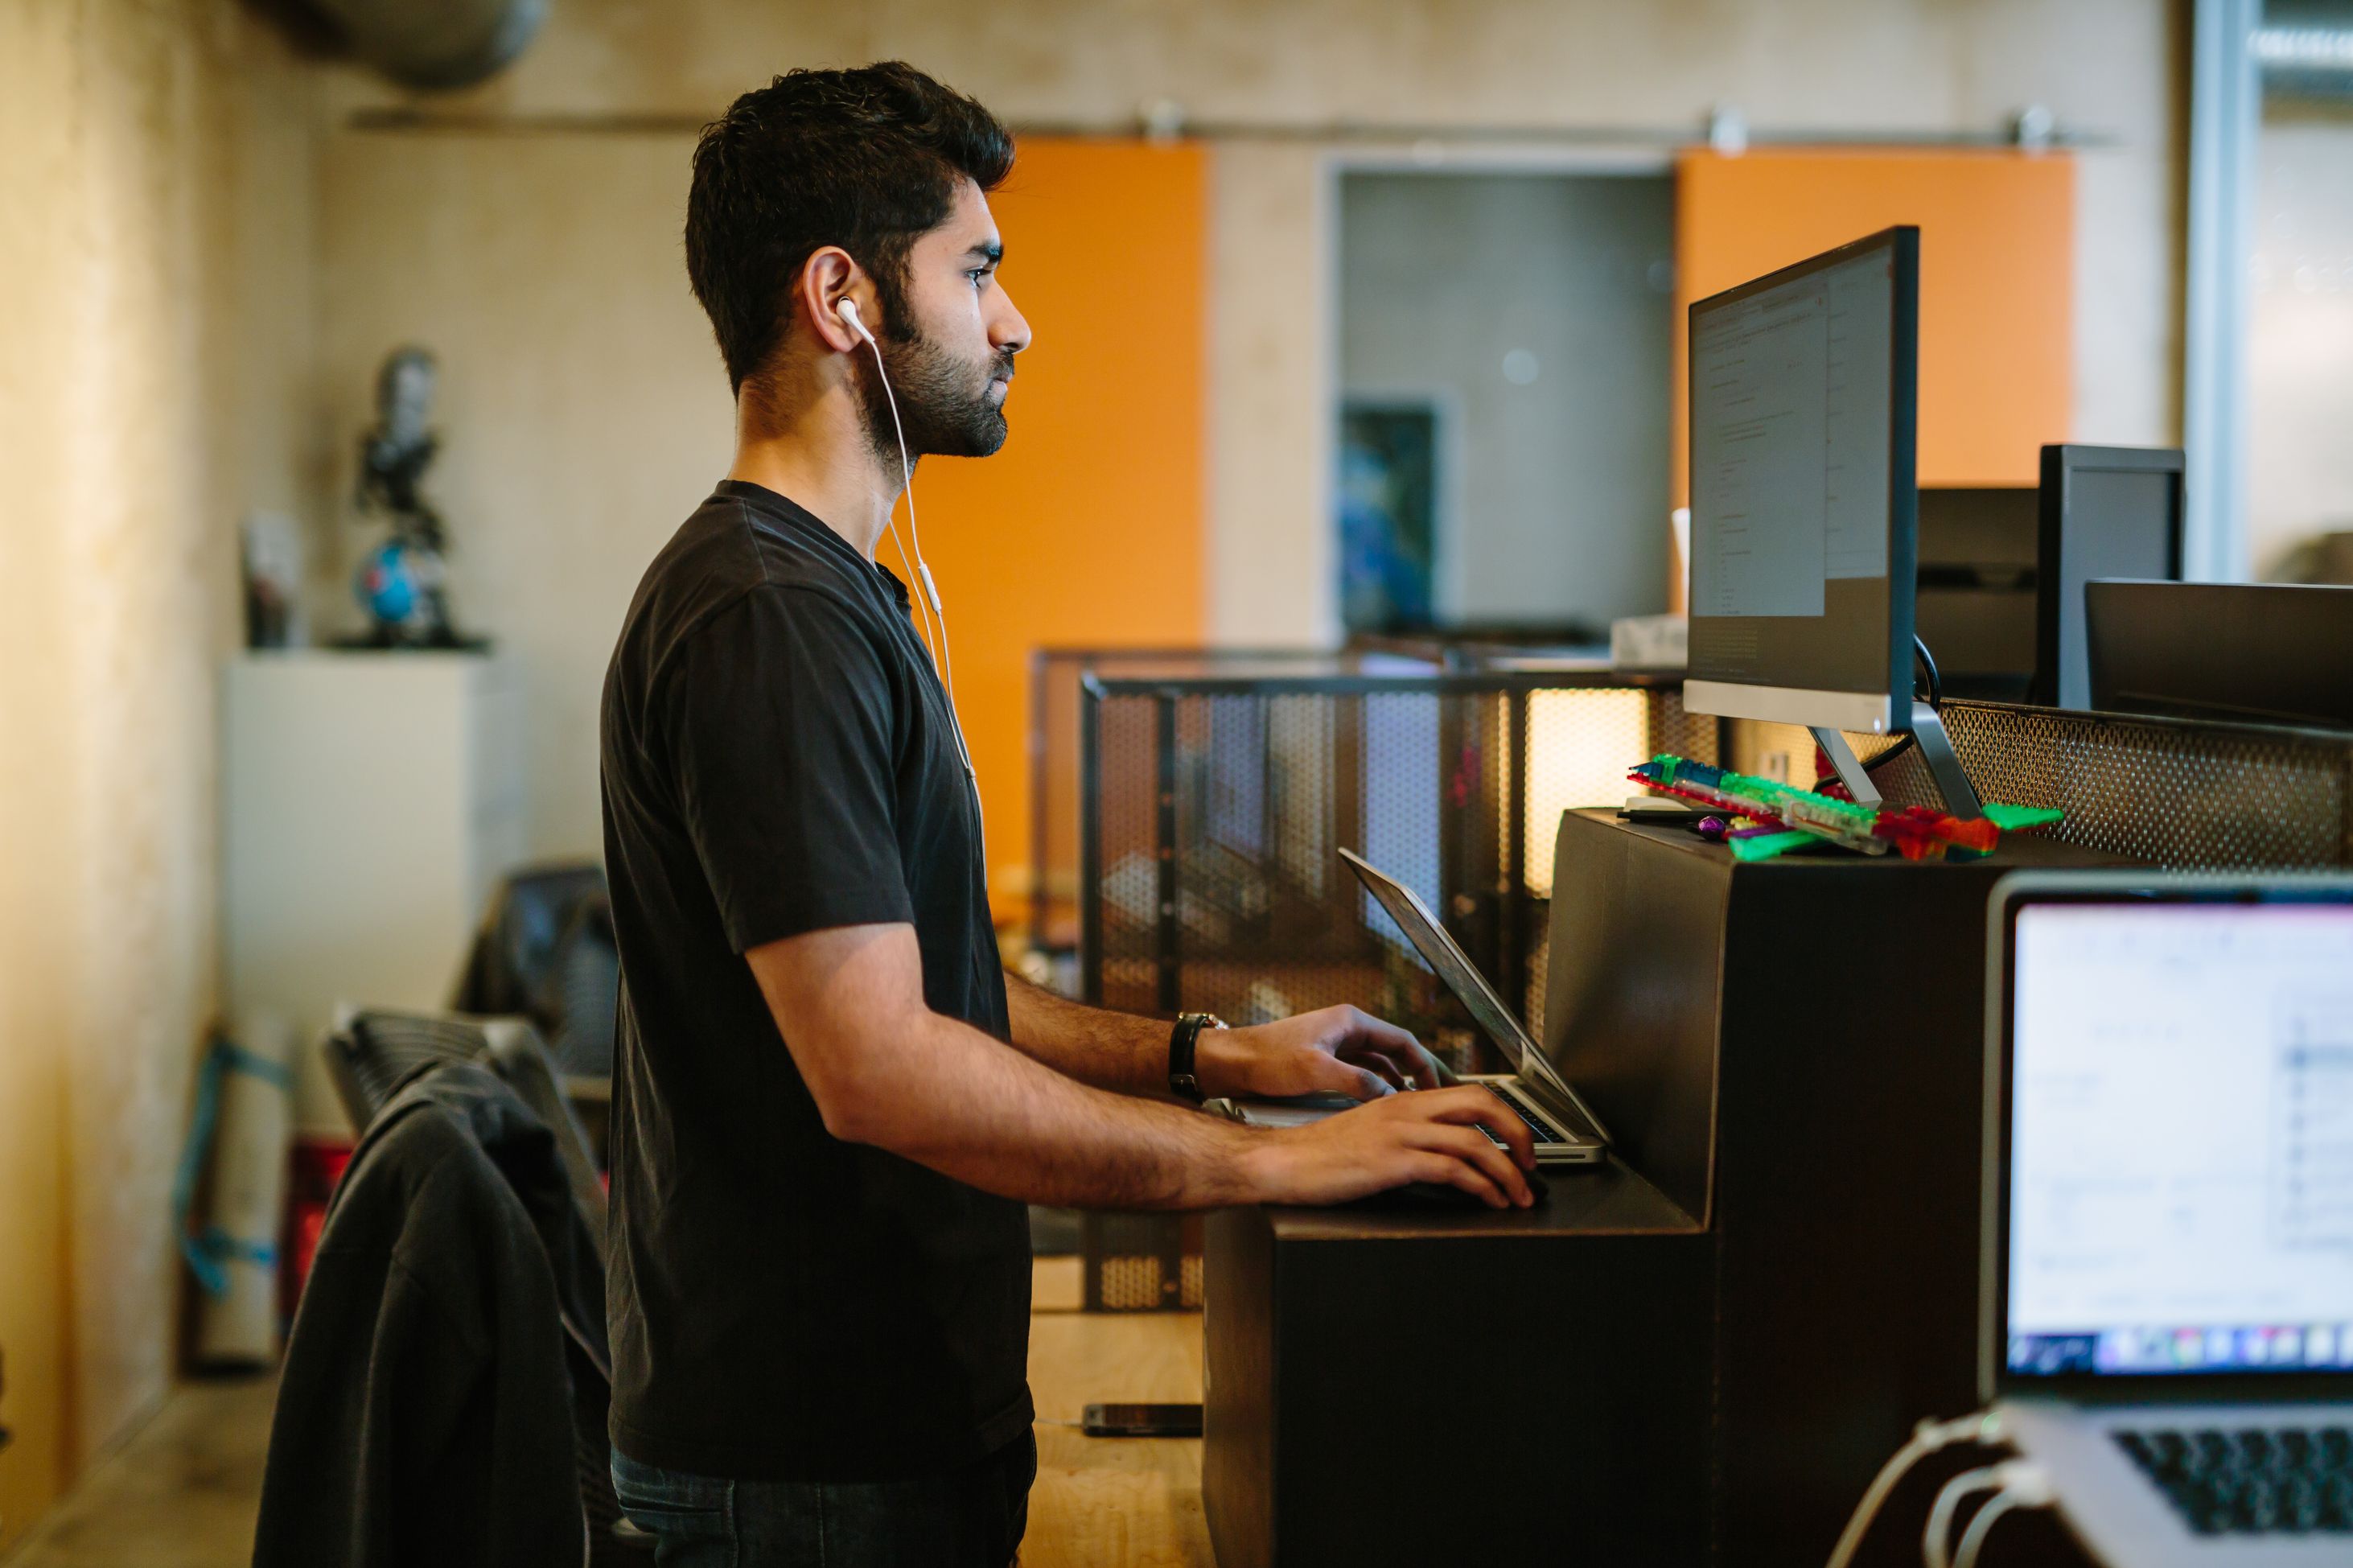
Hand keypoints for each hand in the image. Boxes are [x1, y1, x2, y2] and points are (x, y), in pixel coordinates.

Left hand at [1195, 1005, 1450, 1102]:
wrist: (1229, 1063)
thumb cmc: (1266, 1059)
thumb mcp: (1315, 1070)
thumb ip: (1356, 1081)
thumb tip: (1389, 1096)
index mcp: (1350, 1022)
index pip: (1403, 1041)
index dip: (1426, 1064)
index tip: (1440, 1087)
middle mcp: (1346, 1030)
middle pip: (1396, 1052)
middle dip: (1418, 1074)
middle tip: (1438, 1098)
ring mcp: (1335, 1046)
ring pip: (1380, 1065)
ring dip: (1398, 1084)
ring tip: (1416, 1107)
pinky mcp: (1324, 1062)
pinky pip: (1362, 1074)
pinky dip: (1377, 1089)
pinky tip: (1382, 1107)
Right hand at [1240, 1086, 1537, 1208]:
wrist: (1283, 1162)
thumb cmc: (1322, 1153)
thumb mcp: (1372, 1131)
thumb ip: (1408, 1133)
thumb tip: (1444, 1154)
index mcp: (1405, 1099)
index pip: (1471, 1093)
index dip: (1505, 1117)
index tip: (1518, 1144)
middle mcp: (1408, 1109)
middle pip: (1483, 1105)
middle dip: (1518, 1135)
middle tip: (1532, 1165)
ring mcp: (1401, 1134)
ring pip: (1475, 1141)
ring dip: (1507, 1171)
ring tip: (1518, 1195)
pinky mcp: (1393, 1162)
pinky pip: (1452, 1170)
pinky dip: (1481, 1186)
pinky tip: (1488, 1200)